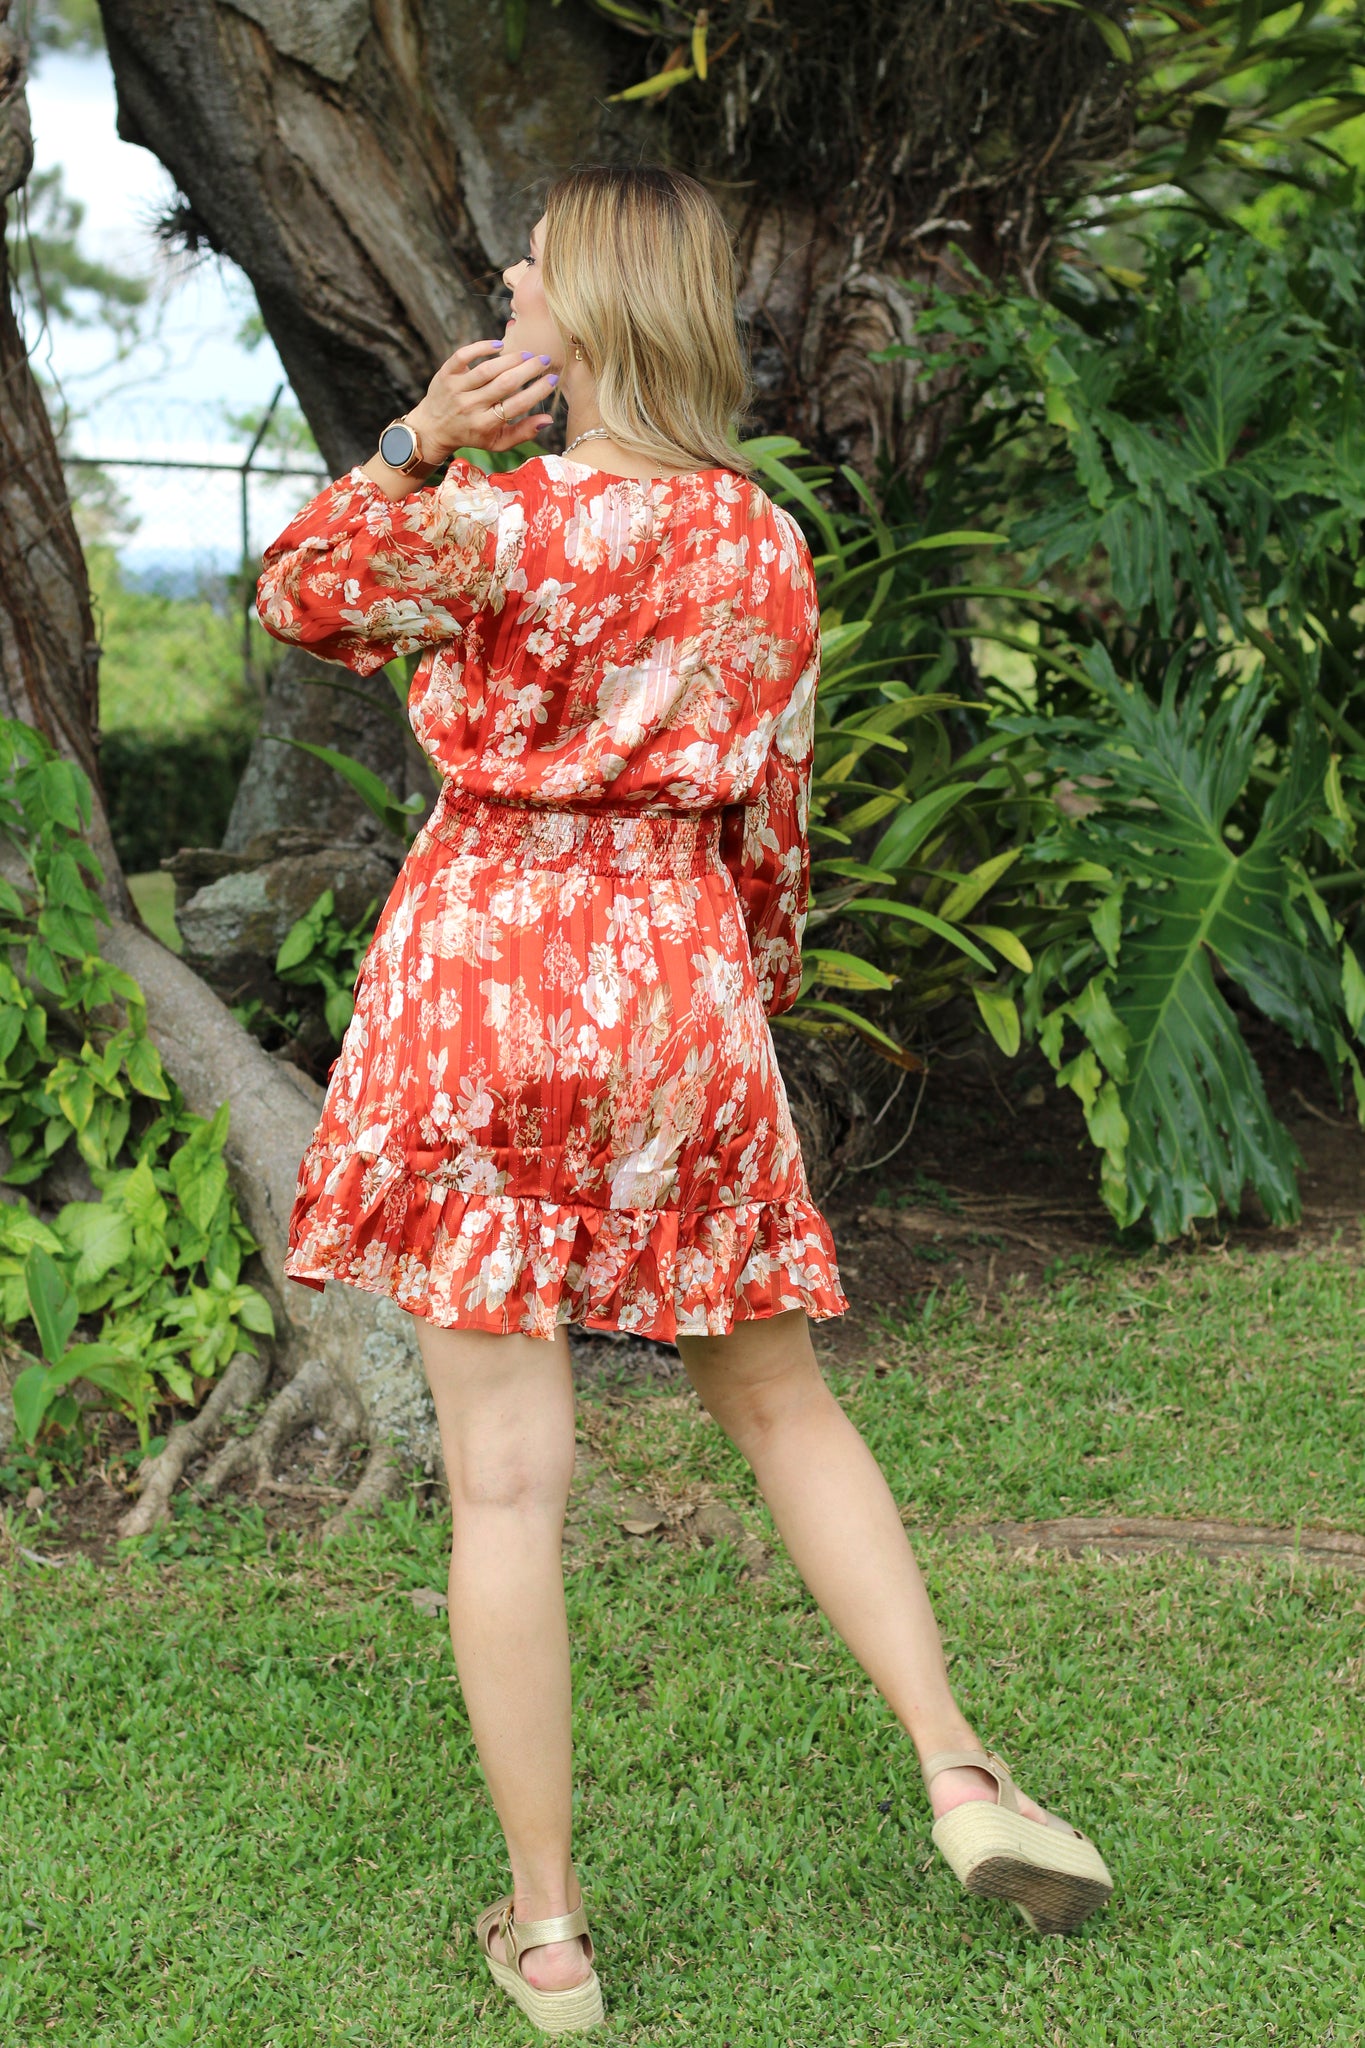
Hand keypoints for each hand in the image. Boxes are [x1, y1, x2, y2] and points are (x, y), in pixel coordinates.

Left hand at [407, 337, 557, 460]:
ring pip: (488, 369)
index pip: (517, 406)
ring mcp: (456, 389)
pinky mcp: (445, 374)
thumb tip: (548, 419)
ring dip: (511, 358)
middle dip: (528, 370)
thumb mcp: (497, 442)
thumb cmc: (472, 434)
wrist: (433, 428)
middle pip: (504, 384)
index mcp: (484, 424)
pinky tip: (499, 345)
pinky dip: (482, 347)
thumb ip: (523, 433)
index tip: (552, 380)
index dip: (537, 392)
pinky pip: (464, 355)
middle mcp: (470, 407)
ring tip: (526, 354)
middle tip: (543, 360)